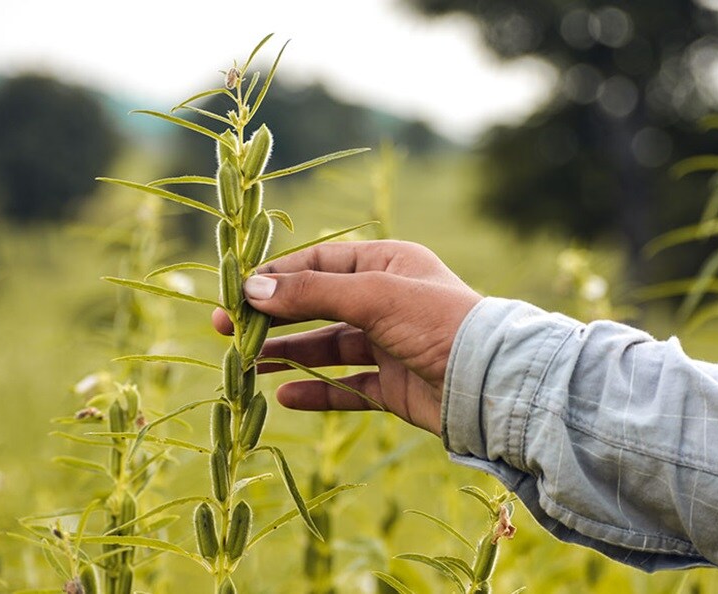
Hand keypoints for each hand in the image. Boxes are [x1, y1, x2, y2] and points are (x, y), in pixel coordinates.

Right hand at [211, 240, 481, 435]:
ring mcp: (390, 345)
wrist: (491, 384)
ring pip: (328, 348)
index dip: (276, 278)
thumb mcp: (373, 296)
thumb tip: (252, 288)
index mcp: (388, 265)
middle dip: (274, 318)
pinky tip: (284, 397)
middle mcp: (387, 302)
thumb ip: (312, 294)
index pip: (319, 265)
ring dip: (289, 355)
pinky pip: (347, 387)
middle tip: (226, 330)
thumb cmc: (438, 322)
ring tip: (248, 366)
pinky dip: (317, 392)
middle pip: (317, 307)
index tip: (236, 292)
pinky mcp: (394, 386)